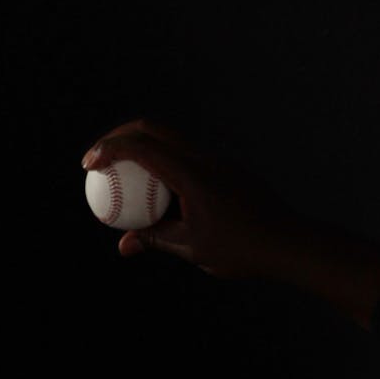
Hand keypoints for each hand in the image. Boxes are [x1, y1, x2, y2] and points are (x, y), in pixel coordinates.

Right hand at [81, 118, 295, 278]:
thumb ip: (154, 239)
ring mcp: (221, 161)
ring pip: (174, 141)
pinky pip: (191, 158)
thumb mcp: (191, 248)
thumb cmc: (242, 249)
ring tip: (124, 179)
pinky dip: (167, 165)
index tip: (88, 165)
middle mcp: (207, 160)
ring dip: (145, 150)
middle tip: (99, 159)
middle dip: (121, 136)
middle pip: (155, 129)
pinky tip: (160, 193)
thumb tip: (123, 244)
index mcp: (193, 175)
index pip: (143, 147)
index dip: (109, 149)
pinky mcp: (230, 170)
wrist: (291, 243)